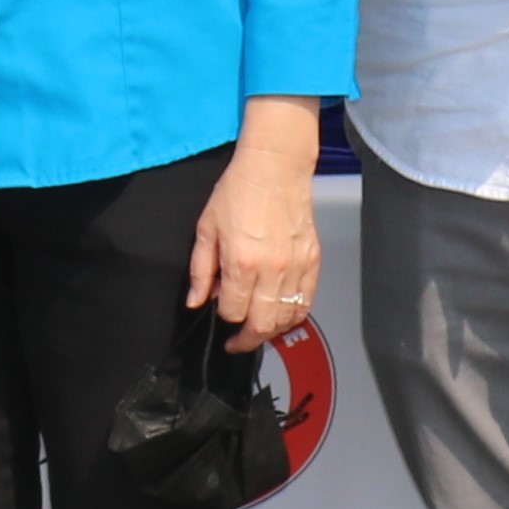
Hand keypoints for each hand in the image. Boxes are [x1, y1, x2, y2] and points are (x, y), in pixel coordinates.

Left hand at [185, 131, 322, 352]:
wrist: (274, 167)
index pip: (233, 312)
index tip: (220, 313)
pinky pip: (306, 302)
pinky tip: (281, 314)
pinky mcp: (313, 261)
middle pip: (262, 325)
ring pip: (287, 318)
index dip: (224, 318)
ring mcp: (296, 267)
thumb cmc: (237, 192)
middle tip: (238, 341)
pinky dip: (294, 315)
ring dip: (272, 330)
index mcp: (240, 262)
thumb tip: (195, 302)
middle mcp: (271, 269)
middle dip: (247, 339)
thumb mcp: (206, 229)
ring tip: (259, 328)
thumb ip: (200, 270)